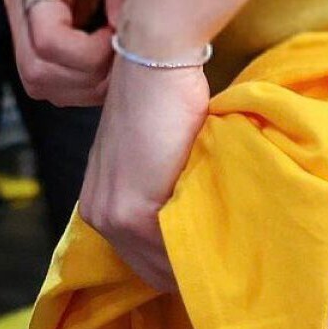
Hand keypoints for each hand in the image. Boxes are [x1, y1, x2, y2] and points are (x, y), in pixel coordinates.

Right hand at [2, 0, 147, 106]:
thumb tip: (132, 41)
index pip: (47, 41)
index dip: (88, 55)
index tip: (120, 38)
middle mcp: (19, 0)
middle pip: (36, 71)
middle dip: (86, 76)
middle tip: (123, 55)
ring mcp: (22, 17)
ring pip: (38, 79)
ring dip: (82, 83)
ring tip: (117, 55)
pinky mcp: (35, 27)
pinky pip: (48, 71)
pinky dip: (78, 77)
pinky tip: (106, 56)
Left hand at [79, 54, 209, 289]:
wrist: (156, 61)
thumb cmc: (162, 96)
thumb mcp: (152, 154)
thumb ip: (160, 190)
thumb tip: (193, 221)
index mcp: (99, 203)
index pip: (140, 258)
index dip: (176, 260)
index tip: (209, 258)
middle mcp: (98, 213)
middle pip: (150, 267)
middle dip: (186, 266)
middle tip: (225, 262)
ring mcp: (113, 214)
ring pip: (161, 262)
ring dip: (194, 257)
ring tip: (229, 250)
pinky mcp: (134, 210)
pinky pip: (172, 244)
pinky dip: (198, 243)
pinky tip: (224, 234)